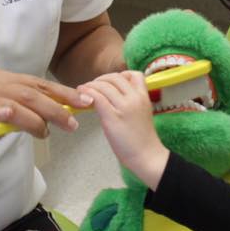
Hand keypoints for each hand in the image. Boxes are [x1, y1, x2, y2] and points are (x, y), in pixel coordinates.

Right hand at [0, 69, 93, 160]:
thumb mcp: (6, 117)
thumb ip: (28, 113)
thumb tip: (59, 116)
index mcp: (5, 79)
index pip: (40, 84)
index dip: (64, 92)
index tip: (85, 102)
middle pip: (31, 92)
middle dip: (56, 106)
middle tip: (74, 121)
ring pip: (14, 101)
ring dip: (35, 116)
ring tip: (49, 130)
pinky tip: (11, 115)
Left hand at [79, 71, 169, 189]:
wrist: (147, 156)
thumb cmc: (143, 139)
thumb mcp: (142, 113)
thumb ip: (131, 102)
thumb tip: (112, 96)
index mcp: (144, 97)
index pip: (134, 74)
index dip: (121, 75)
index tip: (111, 83)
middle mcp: (134, 98)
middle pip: (116, 77)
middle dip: (102, 79)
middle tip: (93, 86)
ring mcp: (124, 107)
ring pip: (104, 85)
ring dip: (91, 85)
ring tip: (84, 90)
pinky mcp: (112, 117)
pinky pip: (97, 97)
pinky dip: (87, 93)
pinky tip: (82, 95)